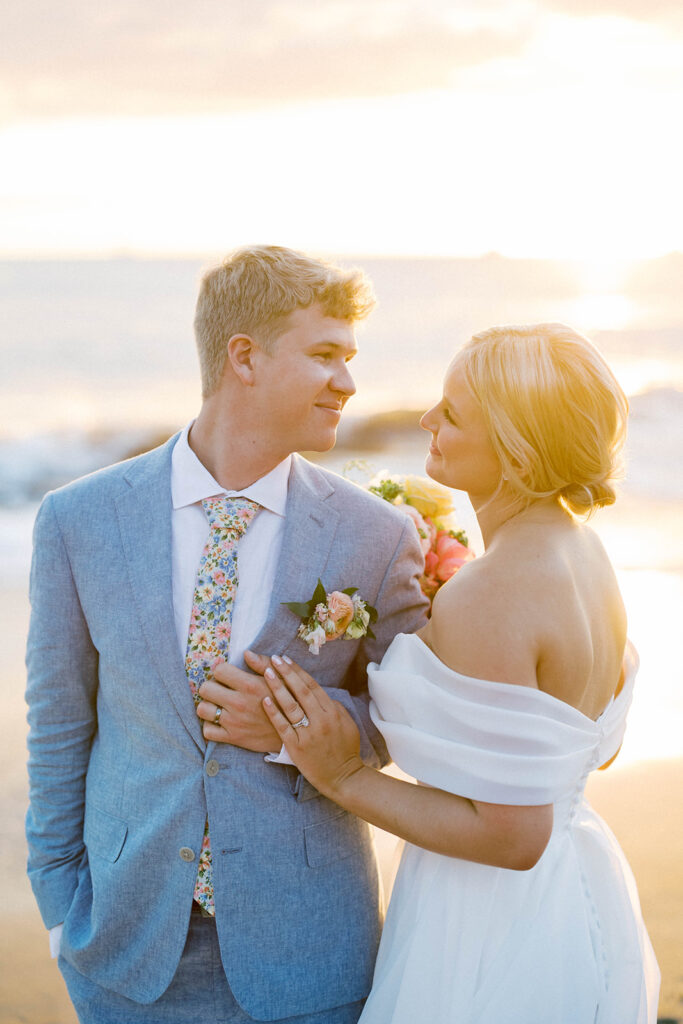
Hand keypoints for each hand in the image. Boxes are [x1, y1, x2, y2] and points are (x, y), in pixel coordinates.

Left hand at [197, 651, 281, 751]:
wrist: (295, 731)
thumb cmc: (288, 701)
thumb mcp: (281, 679)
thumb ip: (263, 663)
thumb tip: (246, 653)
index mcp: (249, 685)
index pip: (219, 670)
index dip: (222, 671)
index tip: (229, 677)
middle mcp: (238, 703)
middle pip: (205, 688)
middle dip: (212, 687)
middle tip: (221, 690)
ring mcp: (234, 722)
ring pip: (202, 709)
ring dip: (209, 706)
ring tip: (219, 705)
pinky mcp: (233, 738)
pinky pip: (208, 731)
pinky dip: (211, 726)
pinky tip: (220, 722)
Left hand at [262, 655, 363, 798]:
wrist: (343, 777)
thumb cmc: (345, 749)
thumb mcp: (346, 723)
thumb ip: (333, 707)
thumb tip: (319, 694)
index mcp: (332, 712)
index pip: (312, 685)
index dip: (297, 671)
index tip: (285, 659)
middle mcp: (321, 720)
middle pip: (300, 691)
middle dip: (286, 672)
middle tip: (273, 659)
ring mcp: (308, 734)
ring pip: (291, 705)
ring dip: (277, 687)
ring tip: (265, 672)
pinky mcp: (297, 747)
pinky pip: (283, 726)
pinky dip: (273, 712)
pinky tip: (264, 700)